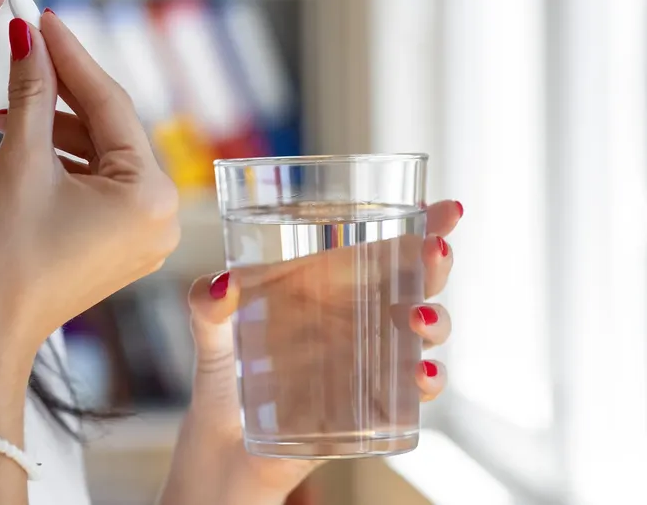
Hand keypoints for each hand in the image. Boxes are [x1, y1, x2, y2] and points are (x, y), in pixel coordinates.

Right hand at [0, 11, 179, 362]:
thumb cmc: (2, 258)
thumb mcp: (19, 165)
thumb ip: (29, 94)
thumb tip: (26, 34)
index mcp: (149, 194)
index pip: (110, 103)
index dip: (69, 54)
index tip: (39, 14)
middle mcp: (161, 213)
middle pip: (110, 126)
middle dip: (63, 87)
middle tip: (25, 41)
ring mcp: (143, 231)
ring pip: (101, 152)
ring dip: (58, 123)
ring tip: (8, 100)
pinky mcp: (120, 241)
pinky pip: (98, 181)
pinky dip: (65, 157)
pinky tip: (24, 135)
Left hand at [162, 201, 460, 504]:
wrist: (225, 447)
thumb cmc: (226, 376)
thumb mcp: (211, 333)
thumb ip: (206, 306)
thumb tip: (221, 284)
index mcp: (328, 285)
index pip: (383, 245)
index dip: (422, 224)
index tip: (447, 208)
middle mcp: (358, 317)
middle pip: (415, 281)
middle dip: (437, 262)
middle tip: (436, 251)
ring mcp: (369, 360)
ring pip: (424, 333)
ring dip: (436, 321)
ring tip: (419, 319)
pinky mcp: (371, 404)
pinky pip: (413, 391)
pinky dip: (426, 382)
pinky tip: (419, 376)